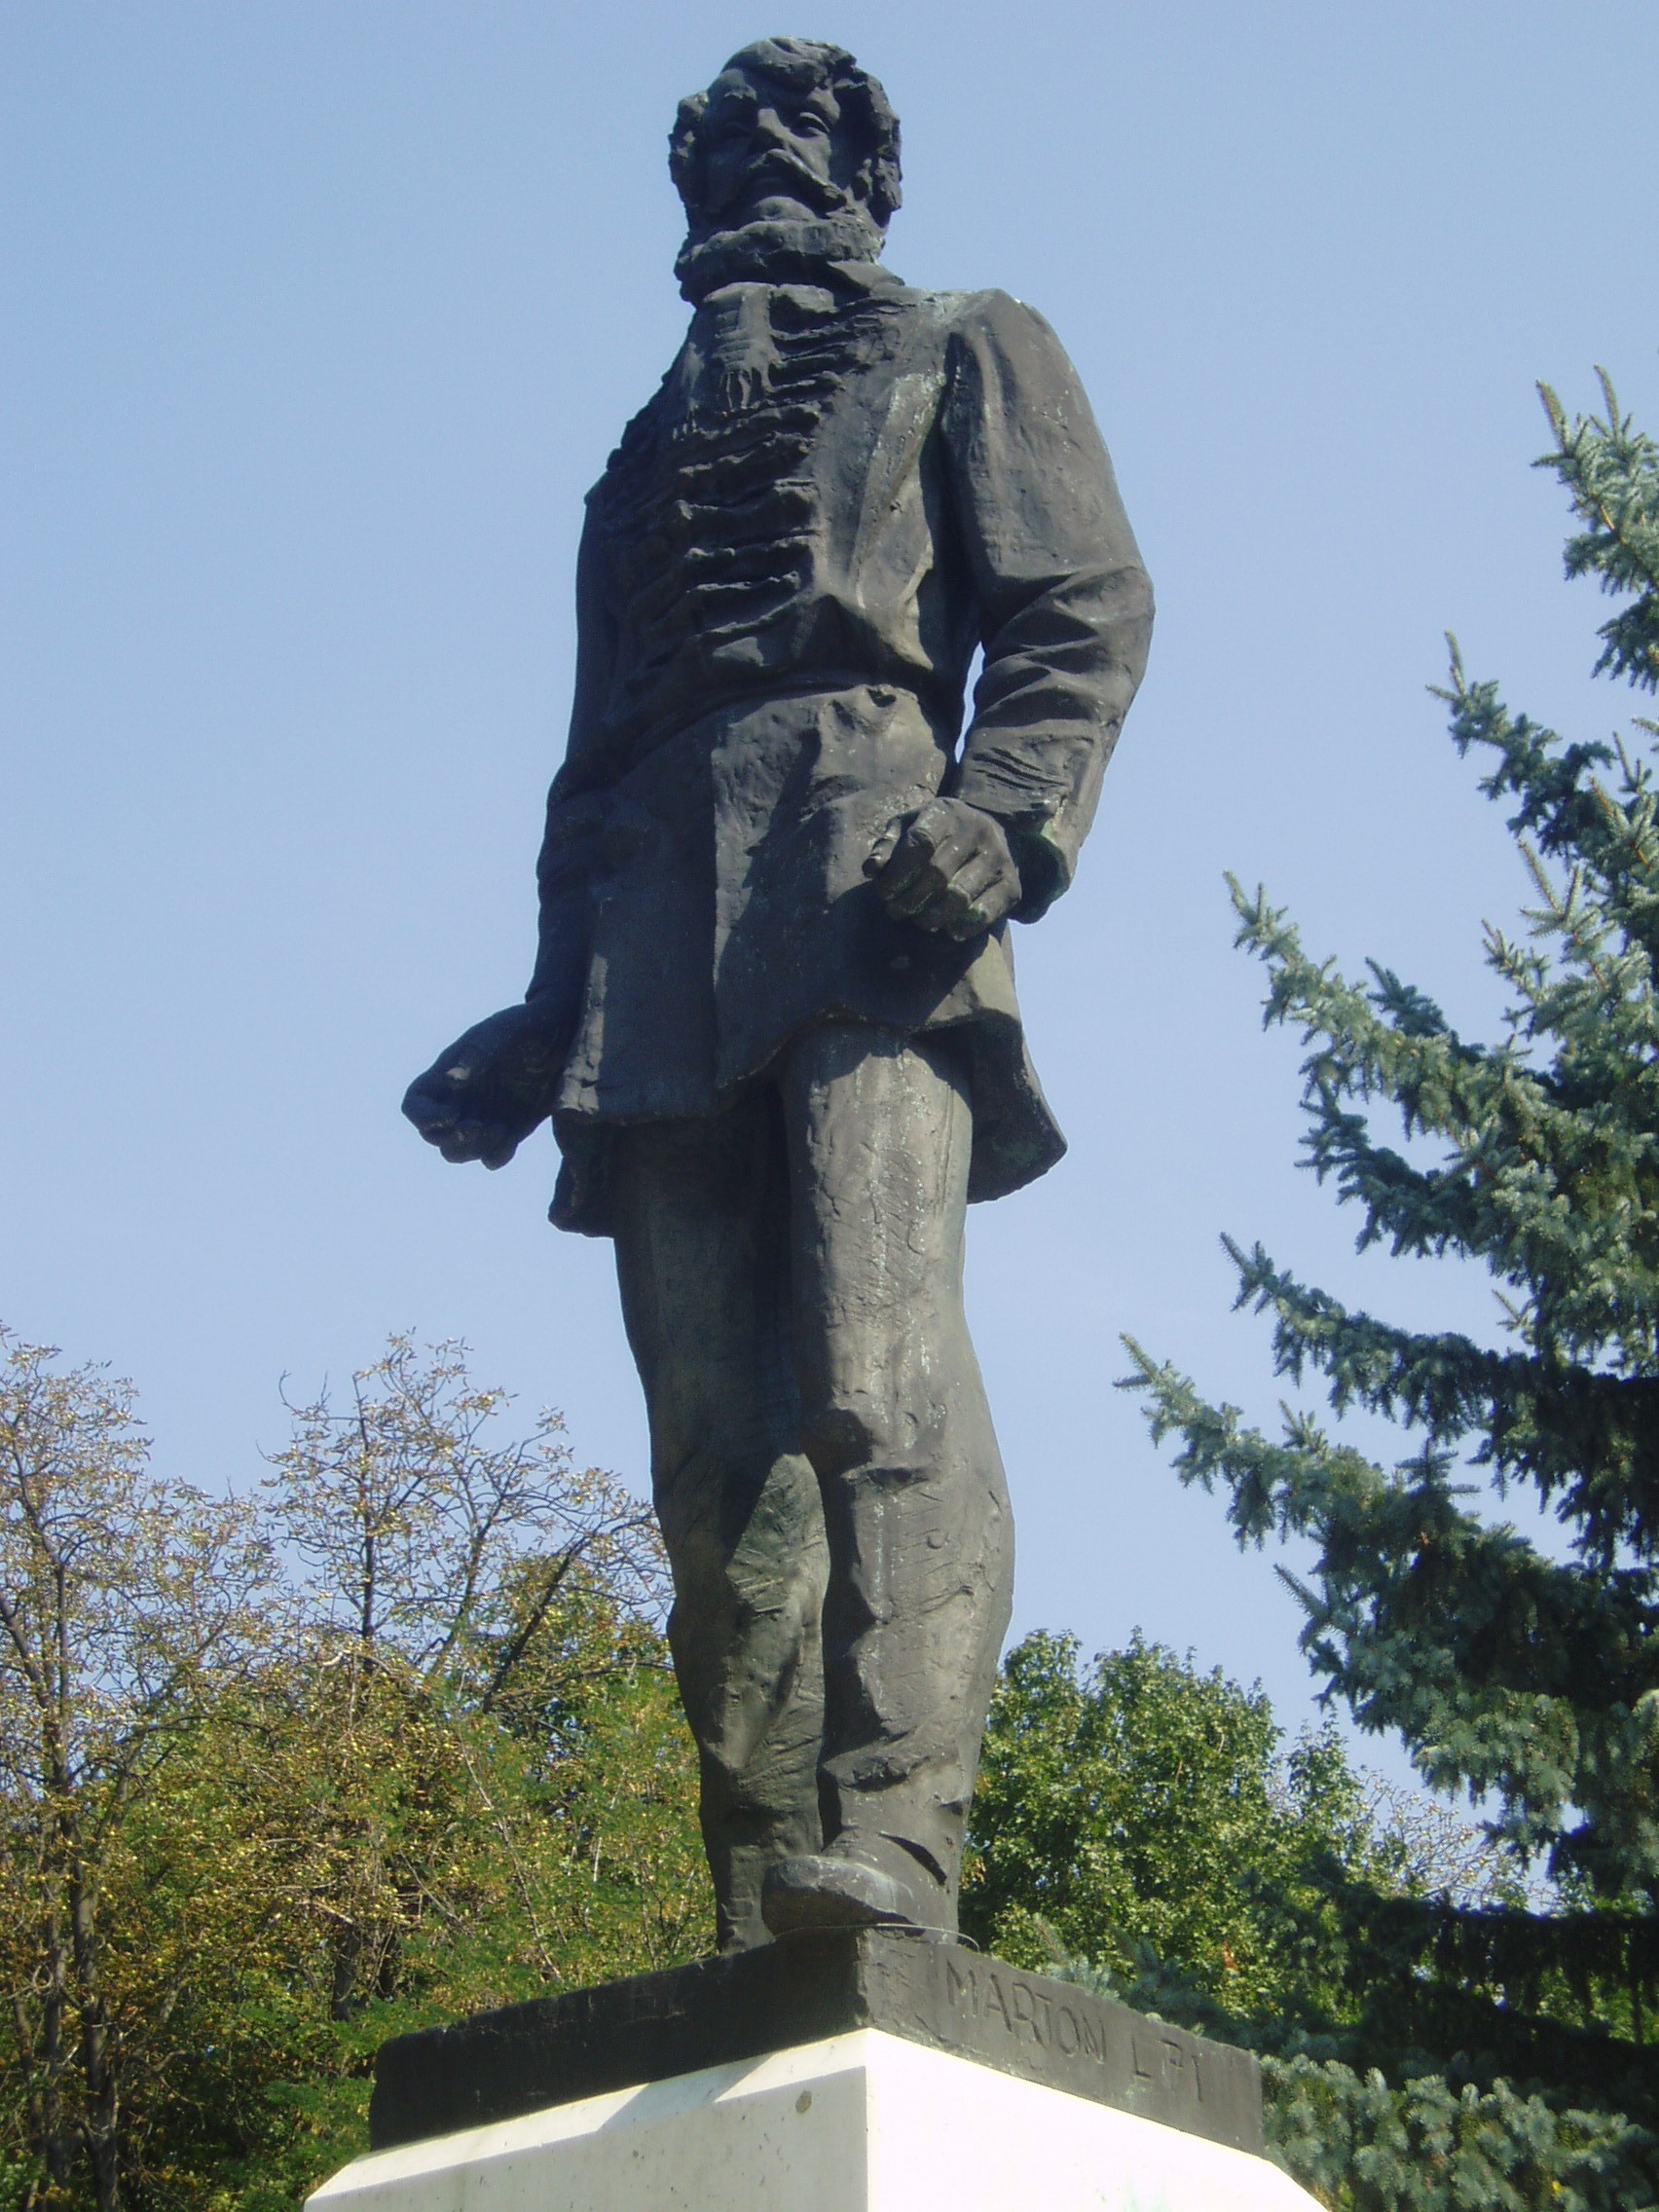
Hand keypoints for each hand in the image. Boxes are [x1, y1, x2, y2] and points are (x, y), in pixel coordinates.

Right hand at [401, 1001, 572, 1170]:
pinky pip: (491, 1157)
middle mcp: (461, 1098)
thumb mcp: (506, 1031)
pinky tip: (510, 1139)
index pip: (415, 1104)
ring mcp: (484, 1116)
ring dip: (473, 1149)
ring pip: (458, 1151)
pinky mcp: (510, 1130)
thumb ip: (479, 1053)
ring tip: (500, 1129)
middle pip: (433, 1136)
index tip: (453, 1114)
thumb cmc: (531, 1025)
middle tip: (479, 1126)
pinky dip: (496, 1156)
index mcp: (449, 1073)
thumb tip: (451, 1079)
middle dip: (452, 1138)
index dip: (424, 1118)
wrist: (569, 1036)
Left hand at [865, 797, 1022, 940]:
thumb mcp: (907, 828)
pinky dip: (961, 928)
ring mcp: (999, 857)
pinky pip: (985, 914)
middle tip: (895, 912)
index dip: (898, 874)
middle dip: (910, 900)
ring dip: (932, 917)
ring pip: (959, 897)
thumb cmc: (936, 835)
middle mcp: (978, 829)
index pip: (920, 843)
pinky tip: (947, 930)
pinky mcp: (1013, 884)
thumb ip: (887, 846)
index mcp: (947, 811)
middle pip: (937, 874)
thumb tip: (873, 869)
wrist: (991, 835)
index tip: (884, 894)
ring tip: (918, 921)